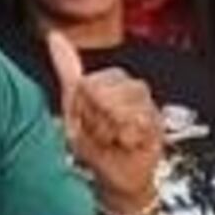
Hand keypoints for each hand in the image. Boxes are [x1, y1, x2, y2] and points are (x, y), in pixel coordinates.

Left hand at [45, 30, 164, 205]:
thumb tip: (54, 36)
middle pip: (104, 93)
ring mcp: (148, 105)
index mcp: (112, 80)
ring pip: (121, 108)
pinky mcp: (159, 123)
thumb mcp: (73, 108)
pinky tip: (127, 144)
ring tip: (114, 138)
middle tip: (101, 132)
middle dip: (96, 119)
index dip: (83, 107)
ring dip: (109, 130)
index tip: (86, 120)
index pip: (90, 83)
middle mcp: (133, 88)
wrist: (115, 178)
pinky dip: (124, 139)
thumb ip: (67, 70)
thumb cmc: (95, 143)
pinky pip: (136, 124)